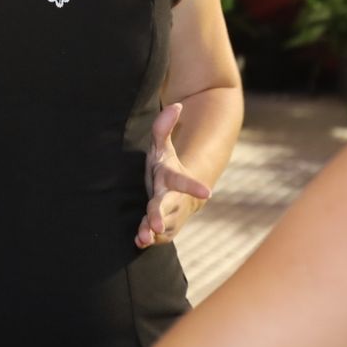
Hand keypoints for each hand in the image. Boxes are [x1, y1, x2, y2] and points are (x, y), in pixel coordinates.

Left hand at [136, 103, 211, 248]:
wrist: (176, 191)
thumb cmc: (165, 164)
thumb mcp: (161, 144)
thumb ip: (164, 126)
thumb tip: (176, 104)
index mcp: (173, 177)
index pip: (184, 181)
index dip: (195, 186)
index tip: (207, 192)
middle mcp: (173, 197)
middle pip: (168, 207)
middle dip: (161, 216)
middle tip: (156, 226)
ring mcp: (168, 213)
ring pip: (163, 225)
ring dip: (153, 231)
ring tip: (143, 237)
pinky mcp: (163, 226)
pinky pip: (157, 236)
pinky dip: (149, 240)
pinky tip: (139, 242)